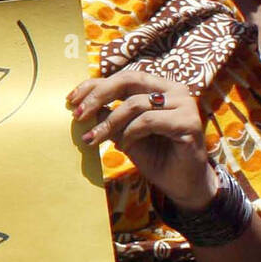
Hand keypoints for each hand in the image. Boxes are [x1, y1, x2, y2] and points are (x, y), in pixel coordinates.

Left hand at [68, 73, 217, 209]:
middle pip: (129, 80)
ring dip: (110, 123)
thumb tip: (82, 104)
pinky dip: (130, 133)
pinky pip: (148, 121)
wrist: (181, 184)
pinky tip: (123, 146)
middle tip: (78, 115)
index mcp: (160, 86)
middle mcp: (175, 89)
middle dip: (98, 96)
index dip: (95, 85)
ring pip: (136, 103)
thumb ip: (109, 116)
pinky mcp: (190, 122)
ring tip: (96, 139)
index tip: (71, 100)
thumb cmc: (155, 156)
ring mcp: (185, 104)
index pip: (123, 77)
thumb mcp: (124, 133)